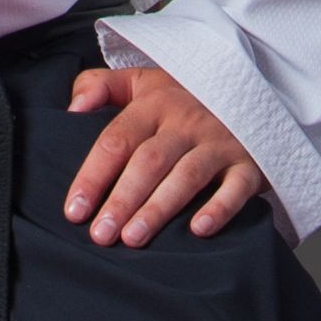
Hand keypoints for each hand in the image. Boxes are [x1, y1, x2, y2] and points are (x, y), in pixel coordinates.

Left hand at [63, 61, 263, 245]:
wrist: (248, 94)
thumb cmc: (183, 98)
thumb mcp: (142, 82)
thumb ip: (101, 86)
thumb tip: (72, 108)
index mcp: (155, 104)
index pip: (117, 140)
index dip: (94, 176)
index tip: (74, 210)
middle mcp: (186, 122)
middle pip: (149, 162)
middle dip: (122, 200)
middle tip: (101, 235)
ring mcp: (219, 143)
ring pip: (186, 176)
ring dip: (159, 208)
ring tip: (133, 238)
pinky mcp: (248, 164)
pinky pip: (236, 187)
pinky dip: (220, 208)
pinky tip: (199, 230)